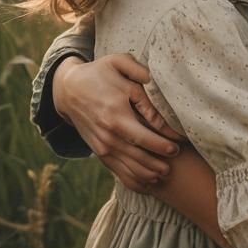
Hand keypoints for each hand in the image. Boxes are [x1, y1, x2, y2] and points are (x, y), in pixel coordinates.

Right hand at [53, 54, 182, 189]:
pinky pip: (117, 172)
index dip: (163, 144)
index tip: (178, 145)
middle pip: (139, 157)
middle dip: (159, 163)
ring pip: (129, 168)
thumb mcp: (119, 64)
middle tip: (175, 160)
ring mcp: (102, 146)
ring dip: (149, 174)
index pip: (144, 137)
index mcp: (116, 114)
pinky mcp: (98, 152)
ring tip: (165, 173)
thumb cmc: (99, 73)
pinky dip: (133, 180)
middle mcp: (108, 135)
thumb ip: (140, 75)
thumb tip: (156, 86)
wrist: (68, 89)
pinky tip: (148, 183)